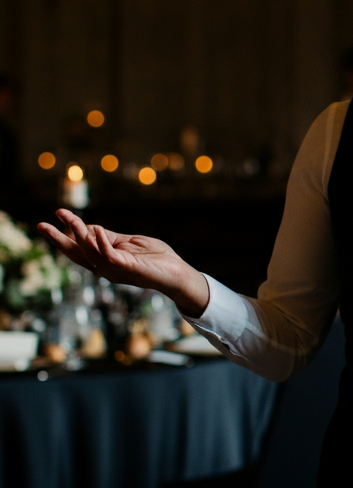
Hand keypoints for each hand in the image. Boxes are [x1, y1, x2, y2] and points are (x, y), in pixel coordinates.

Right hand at [38, 209, 210, 316]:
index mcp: (105, 260)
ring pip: (89, 253)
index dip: (65, 233)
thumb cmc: (156, 258)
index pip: (79, 247)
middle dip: (57, 239)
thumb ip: (111, 237)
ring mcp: (115, 269)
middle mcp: (105, 267)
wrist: (177, 273)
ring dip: (79, 235)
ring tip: (71, 220)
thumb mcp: (130, 243)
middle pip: (76, 253)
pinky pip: (109, 255)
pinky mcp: (127, 268)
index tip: (55, 215)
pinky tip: (96, 229)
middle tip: (40, 225)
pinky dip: (101, 242)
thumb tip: (90, 228)